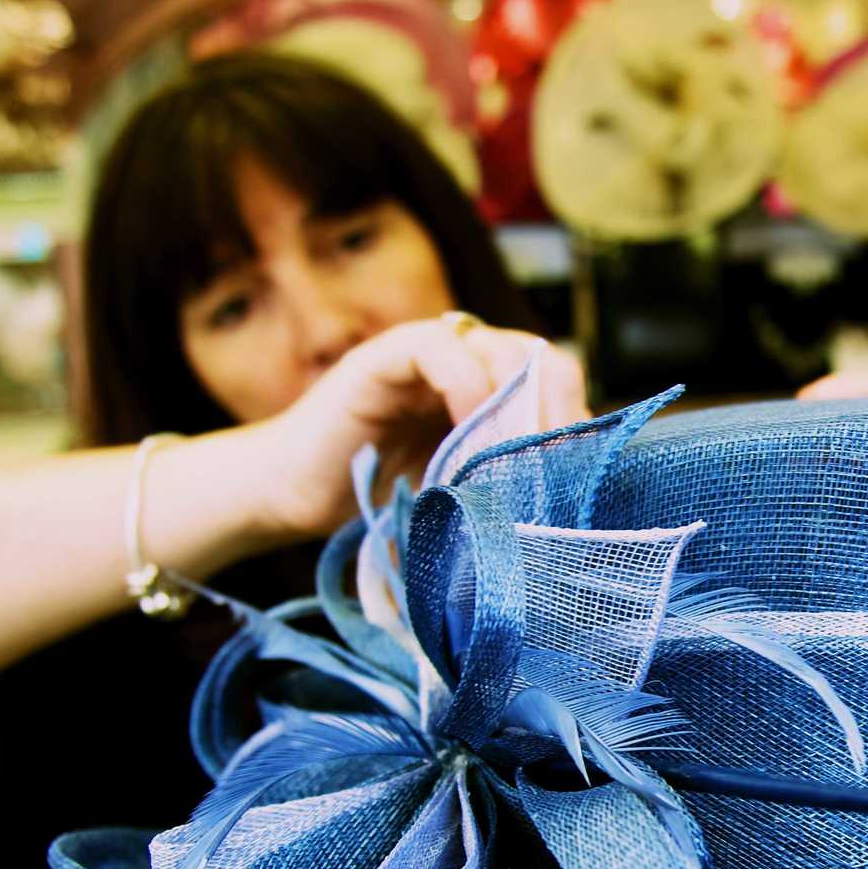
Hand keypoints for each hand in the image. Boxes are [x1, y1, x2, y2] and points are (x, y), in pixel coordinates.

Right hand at [252, 317, 589, 537]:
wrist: (288, 497)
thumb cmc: (374, 504)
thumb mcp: (459, 500)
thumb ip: (505, 489)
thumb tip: (571, 522)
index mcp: (490, 392)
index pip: (556, 383)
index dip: (574, 422)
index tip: (579, 475)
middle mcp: (465, 363)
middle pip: (539, 357)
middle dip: (554, 409)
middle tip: (552, 464)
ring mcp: (426, 354)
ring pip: (498, 346)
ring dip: (516, 400)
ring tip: (513, 453)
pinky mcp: (386, 355)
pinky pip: (441, 347)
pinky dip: (466, 383)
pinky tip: (470, 429)